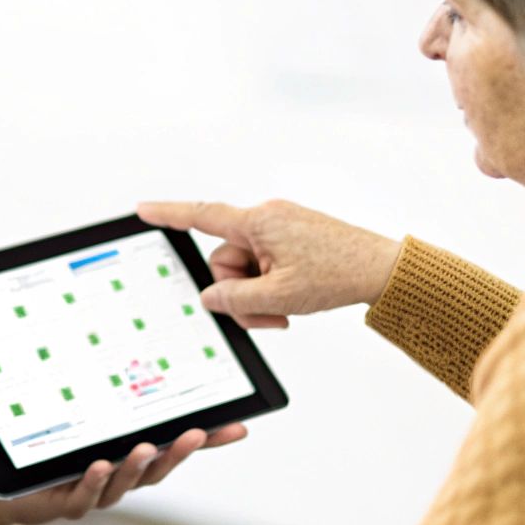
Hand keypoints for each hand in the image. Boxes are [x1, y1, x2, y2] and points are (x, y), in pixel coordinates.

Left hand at [0, 423, 246, 524]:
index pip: (175, 448)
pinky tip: (100, 465)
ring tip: (144, 448)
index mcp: (132, 456)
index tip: (236, 427)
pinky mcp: (69, 501)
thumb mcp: (89, 420)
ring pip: (123, 483)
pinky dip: (95, 481)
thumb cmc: (56, 454)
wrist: (16, 491)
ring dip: (136, 466)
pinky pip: (85, 495)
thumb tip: (136, 357)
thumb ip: (114, 400)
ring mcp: (97, 491)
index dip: (208, 442)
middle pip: (156, 468)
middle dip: (177, 452)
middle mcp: (120, 476)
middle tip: (197, 434)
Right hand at [136, 200, 401, 327]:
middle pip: (225, 260)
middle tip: (269, 315)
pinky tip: (294, 299)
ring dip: (258, 294)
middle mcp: (266, 218)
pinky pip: (265, 264)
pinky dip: (272, 286)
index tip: (142, 210)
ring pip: (245, 268)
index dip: (168, 214)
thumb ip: (234, 299)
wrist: (382, 269)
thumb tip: (210, 297)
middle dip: (240, 292)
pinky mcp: (291, 238)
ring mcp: (280, 227)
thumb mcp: (279, 298)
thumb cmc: (338, 274)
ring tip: (286, 310)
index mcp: (259, 222)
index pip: (202, 216)